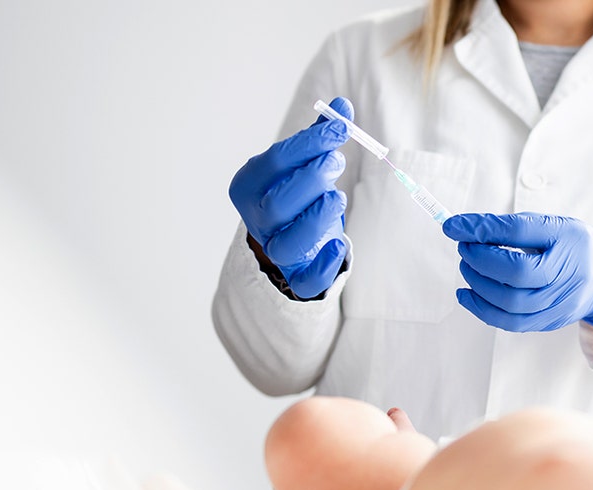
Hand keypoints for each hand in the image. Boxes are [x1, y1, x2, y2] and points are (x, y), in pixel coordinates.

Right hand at [229, 96, 353, 298]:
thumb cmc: (299, 190)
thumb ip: (321, 136)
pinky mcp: (296, 274)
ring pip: (288, 242)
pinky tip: (339, 245)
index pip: (273, 162)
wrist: (293, 235)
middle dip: (312, 180)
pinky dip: (323, 265)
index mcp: (249, 185)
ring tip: (338, 197)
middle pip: (278, 204)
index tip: (340, 129)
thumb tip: (343, 106)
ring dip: (318, 217)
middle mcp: (256, 219)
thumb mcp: (305, 161)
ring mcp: (274, 249)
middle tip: (336, 163)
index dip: (309, 144)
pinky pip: (305, 280)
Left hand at [443, 212, 592, 331]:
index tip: (453, 225)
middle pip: (516, 274)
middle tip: (465, 247)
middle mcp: (567, 277)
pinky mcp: (549, 323)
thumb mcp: (551, 225)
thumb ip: (510, 227)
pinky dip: (483, 309)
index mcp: (569, 244)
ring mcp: (559, 305)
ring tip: (467, 268)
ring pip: (511, 304)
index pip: (520, 233)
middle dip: (480, 260)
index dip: (483, 229)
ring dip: (478, 285)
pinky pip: (512, 323)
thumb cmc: (574, 246)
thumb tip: (463, 229)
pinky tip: (468, 294)